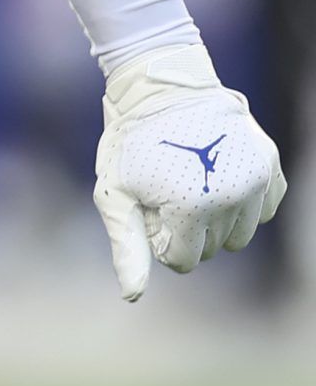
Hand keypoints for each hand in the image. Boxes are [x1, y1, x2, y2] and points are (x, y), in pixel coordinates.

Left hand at [93, 43, 285, 300]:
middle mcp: (232, 197)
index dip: (159, 240)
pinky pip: (262, 210)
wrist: (163, 89)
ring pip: (239, 234)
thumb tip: (133, 296)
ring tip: (190, 184)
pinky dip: (241, 203)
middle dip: (185, 230)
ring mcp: (256, 180)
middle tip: (165, 192)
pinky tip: (216, 177)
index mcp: (192, 208)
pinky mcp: (270, 166)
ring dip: (214, 220)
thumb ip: (128, 248)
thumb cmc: (130, 145)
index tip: (148, 211)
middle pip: (211, 249)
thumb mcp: (115, 196)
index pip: (182, 260)